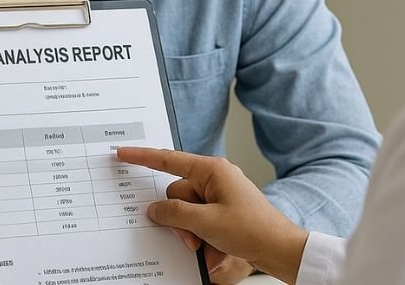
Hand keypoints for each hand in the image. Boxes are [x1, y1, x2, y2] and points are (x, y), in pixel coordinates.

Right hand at [117, 147, 308, 283]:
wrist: (281, 249)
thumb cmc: (254, 229)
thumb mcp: (207, 223)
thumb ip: (175, 214)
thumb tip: (155, 210)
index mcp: (212, 170)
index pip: (169, 160)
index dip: (142, 157)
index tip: (122, 153)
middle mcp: (214, 180)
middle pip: (176, 195)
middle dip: (179, 221)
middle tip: (192, 239)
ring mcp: (218, 197)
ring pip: (185, 213)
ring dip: (191, 234)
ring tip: (208, 248)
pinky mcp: (221, 214)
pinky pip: (198, 222)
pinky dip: (202, 238)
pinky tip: (214, 252)